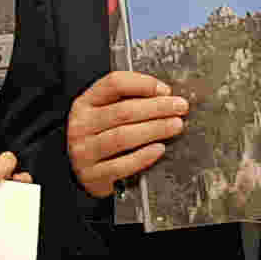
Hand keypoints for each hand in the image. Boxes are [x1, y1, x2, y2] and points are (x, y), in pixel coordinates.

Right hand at [65, 71, 189, 198]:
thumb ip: (128, 101)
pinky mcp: (92, 175)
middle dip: (157, 108)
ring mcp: (84, 152)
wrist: (82, 171)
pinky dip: (143, 156)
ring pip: (123, 136)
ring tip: (175, 126)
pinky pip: (121, 165)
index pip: (114, 84)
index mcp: (85, 103)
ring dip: (154, 129)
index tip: (165, 90)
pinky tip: (159, 149)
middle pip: (123, 111)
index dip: (143, 84)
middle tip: (179, 107)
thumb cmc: (99, 138)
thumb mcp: (105, 113)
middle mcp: (81, 125)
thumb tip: (164, 95)